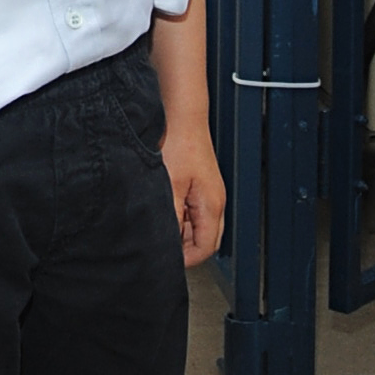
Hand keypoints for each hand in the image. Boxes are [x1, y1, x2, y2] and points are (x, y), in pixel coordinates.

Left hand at [164, 128, 225, 266]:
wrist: (181, 116)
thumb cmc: (178, 143)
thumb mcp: (168, 186)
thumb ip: (169, 217)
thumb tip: (164, 242)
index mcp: (212, 206)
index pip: (206, 249)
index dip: (185, 258)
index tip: (165, 257)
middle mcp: (214, 202)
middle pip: (203, 240)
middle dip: (182, 244)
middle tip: (160, 235)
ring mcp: (207, 193)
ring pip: (195, 225)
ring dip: (178, 226)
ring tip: (159, 213)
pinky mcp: (198, 185)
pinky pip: (190, 210)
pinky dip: (176, 212)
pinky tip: (163, 200)